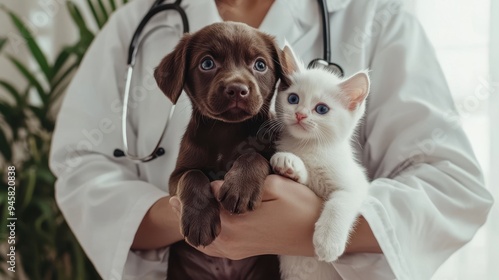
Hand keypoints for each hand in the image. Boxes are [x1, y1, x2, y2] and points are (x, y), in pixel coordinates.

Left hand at [169, 174, 321, 259]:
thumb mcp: (276, 186)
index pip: (205, 206)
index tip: (185, 185)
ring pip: (204, 239)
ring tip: (178, 211)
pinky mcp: (242, 251)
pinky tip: (200, 230)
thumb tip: (216, 185)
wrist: (316, 232)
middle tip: (171, 199)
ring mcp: (237, 249)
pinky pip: (214, 248)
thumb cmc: (301, 205)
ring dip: (193, 224)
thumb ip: (244, 185)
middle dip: (186, 211)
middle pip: (200, 224)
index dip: (195, 195)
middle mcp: (233, 240)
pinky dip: (203, 239)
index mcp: (237, 222)